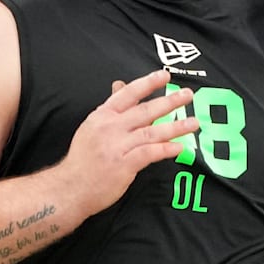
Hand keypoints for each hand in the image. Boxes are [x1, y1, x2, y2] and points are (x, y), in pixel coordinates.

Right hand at [59, 70, 197, 215]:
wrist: (70, 187)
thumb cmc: (83, 158)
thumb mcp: (93, 126)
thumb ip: (112, 109)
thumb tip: (120, 85)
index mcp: (102, 116)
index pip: (128, 93)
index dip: (148, 83)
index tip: (165, 76)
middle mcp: (110, 128)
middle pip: (145, 110)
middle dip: (169, 101)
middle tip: (187, 94)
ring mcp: (117, 147)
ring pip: (152, 132)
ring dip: (175, 126)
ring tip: (193, 122)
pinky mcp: (124, 165)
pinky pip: (150, 153)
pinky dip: (166, 149)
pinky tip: (180, 147)